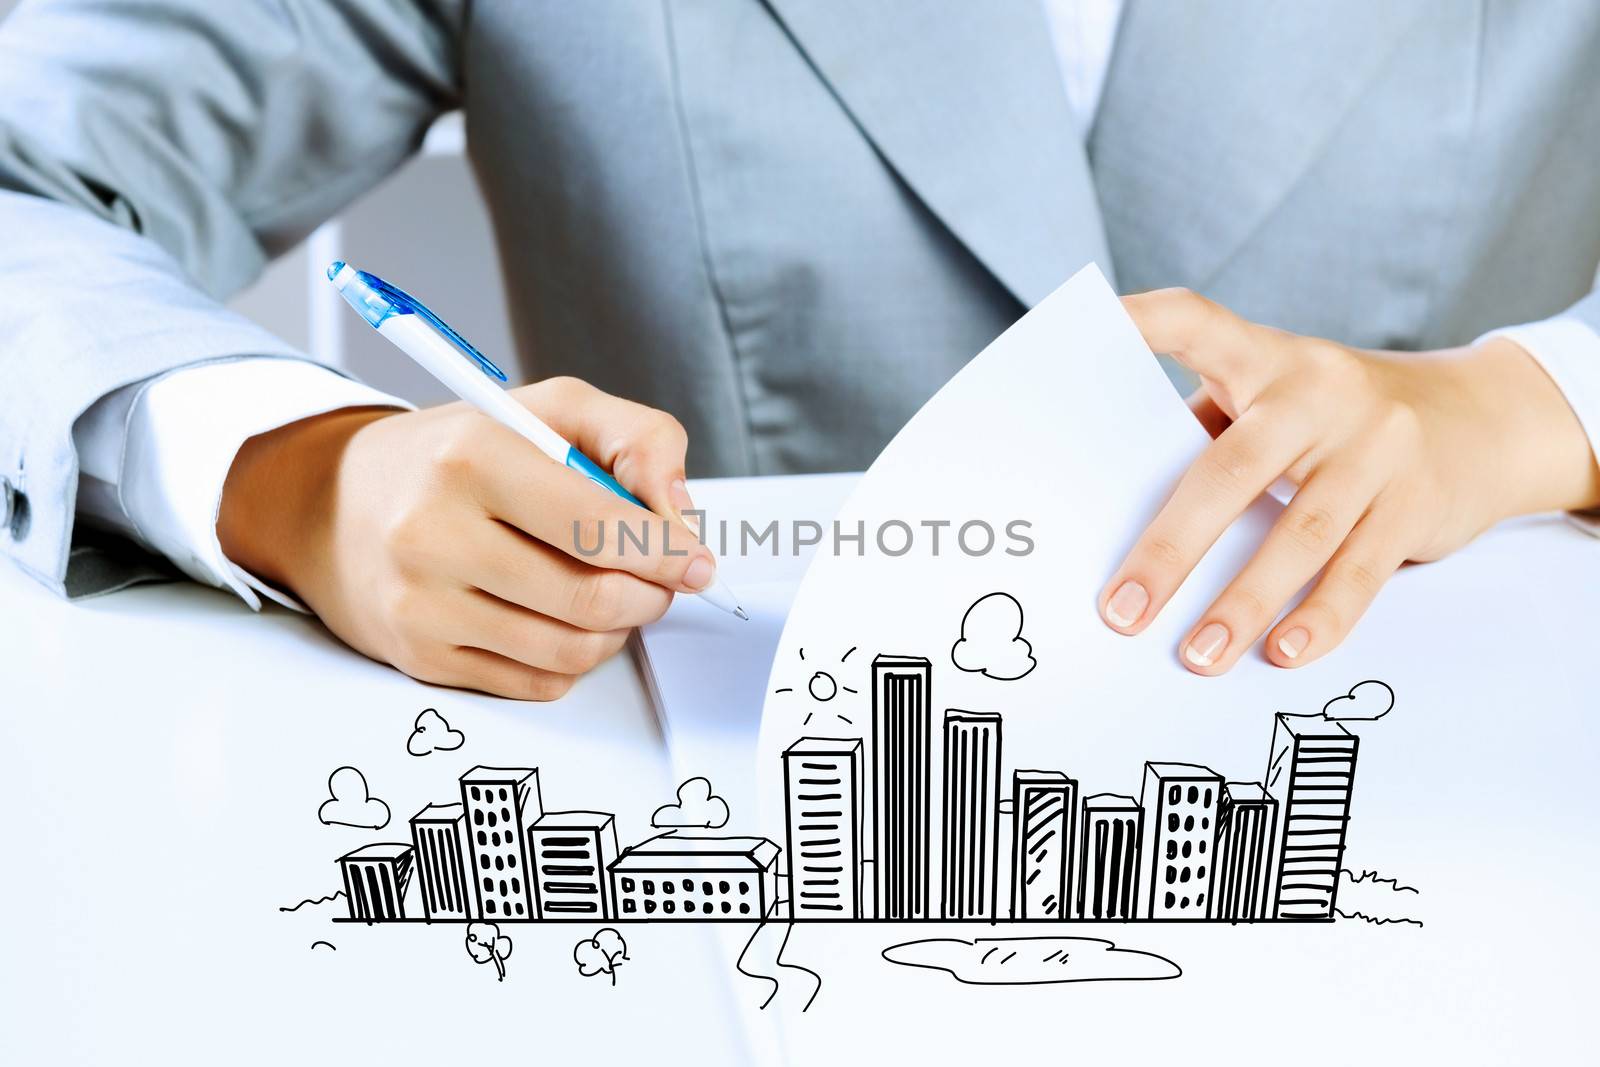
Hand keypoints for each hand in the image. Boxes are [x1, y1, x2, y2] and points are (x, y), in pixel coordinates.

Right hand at [218, 377, 714, 698]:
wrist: (333, 504)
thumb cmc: (456, 455)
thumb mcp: (550, 409)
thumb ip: (637, 440)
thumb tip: (681, 515)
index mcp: (473, 457)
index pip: (601, 526)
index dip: (669, 552)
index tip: (696, 560)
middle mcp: (435, 533)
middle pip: (593, 599)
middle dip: (651, 594)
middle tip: (659, 578)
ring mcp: (423, 605)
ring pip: (572, 650)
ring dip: (617, 630)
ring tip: (612, 594)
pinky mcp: (422, 658)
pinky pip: (537, 682)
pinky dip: (573, 658)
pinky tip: (563, 620)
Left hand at [1100, 289, 1599, 674]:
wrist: (1486, 417)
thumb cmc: (1335, 419)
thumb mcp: (1276, 399)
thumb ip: (1210, 430)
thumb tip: (1118, 502)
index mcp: (1268, 359)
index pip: (1200, 322)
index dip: (1149, 320)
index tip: (1096, 323)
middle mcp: (1321, 394)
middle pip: (1233, 470)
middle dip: (1172, 548)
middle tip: (1122, 611)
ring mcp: (1376, 447)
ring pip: (1300, 534)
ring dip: (1242, 604)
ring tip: (1197, 656)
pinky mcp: (1417, 502)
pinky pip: (1360, 570)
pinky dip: (1319, 617)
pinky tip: (1283, 651)